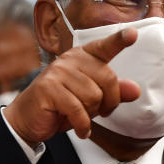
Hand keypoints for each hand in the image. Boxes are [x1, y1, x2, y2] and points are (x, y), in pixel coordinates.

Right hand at [3, 28, 140, 144]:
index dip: (120, 40)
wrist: (28, 119)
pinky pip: (78, 109)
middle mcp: (70, 59)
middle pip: (108, 79)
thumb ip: (114, 92)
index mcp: (83, 57)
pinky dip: (82, 125)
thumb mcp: (93, 100)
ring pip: (94, 96)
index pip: (105, 46)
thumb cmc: (62, 106)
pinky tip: (80, 130)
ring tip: (81, 118)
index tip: (133, 33)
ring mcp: (58, 72)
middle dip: (109, 102)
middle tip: (100, 112)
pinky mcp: (49, 88)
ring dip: (92, 115)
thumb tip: (135, 90)